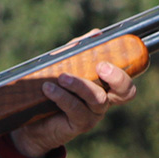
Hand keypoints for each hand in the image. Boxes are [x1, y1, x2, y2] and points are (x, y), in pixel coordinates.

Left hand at [9, 61, 138, 157]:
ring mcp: (93, 115)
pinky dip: (62, 96)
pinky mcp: (79, 124)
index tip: (106, 61)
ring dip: (80, 85)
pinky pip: (76, 109)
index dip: (125, 71)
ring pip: (98, 98)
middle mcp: (103, 101)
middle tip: (101, 66)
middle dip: (117, 78)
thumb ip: (79, 50)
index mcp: (105, 87)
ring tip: (61, 77)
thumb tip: (96, 33)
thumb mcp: (64, 65)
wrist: (33, 122)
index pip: (126, 81)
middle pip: (126, 92)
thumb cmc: (51, 91)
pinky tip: (48, 89)